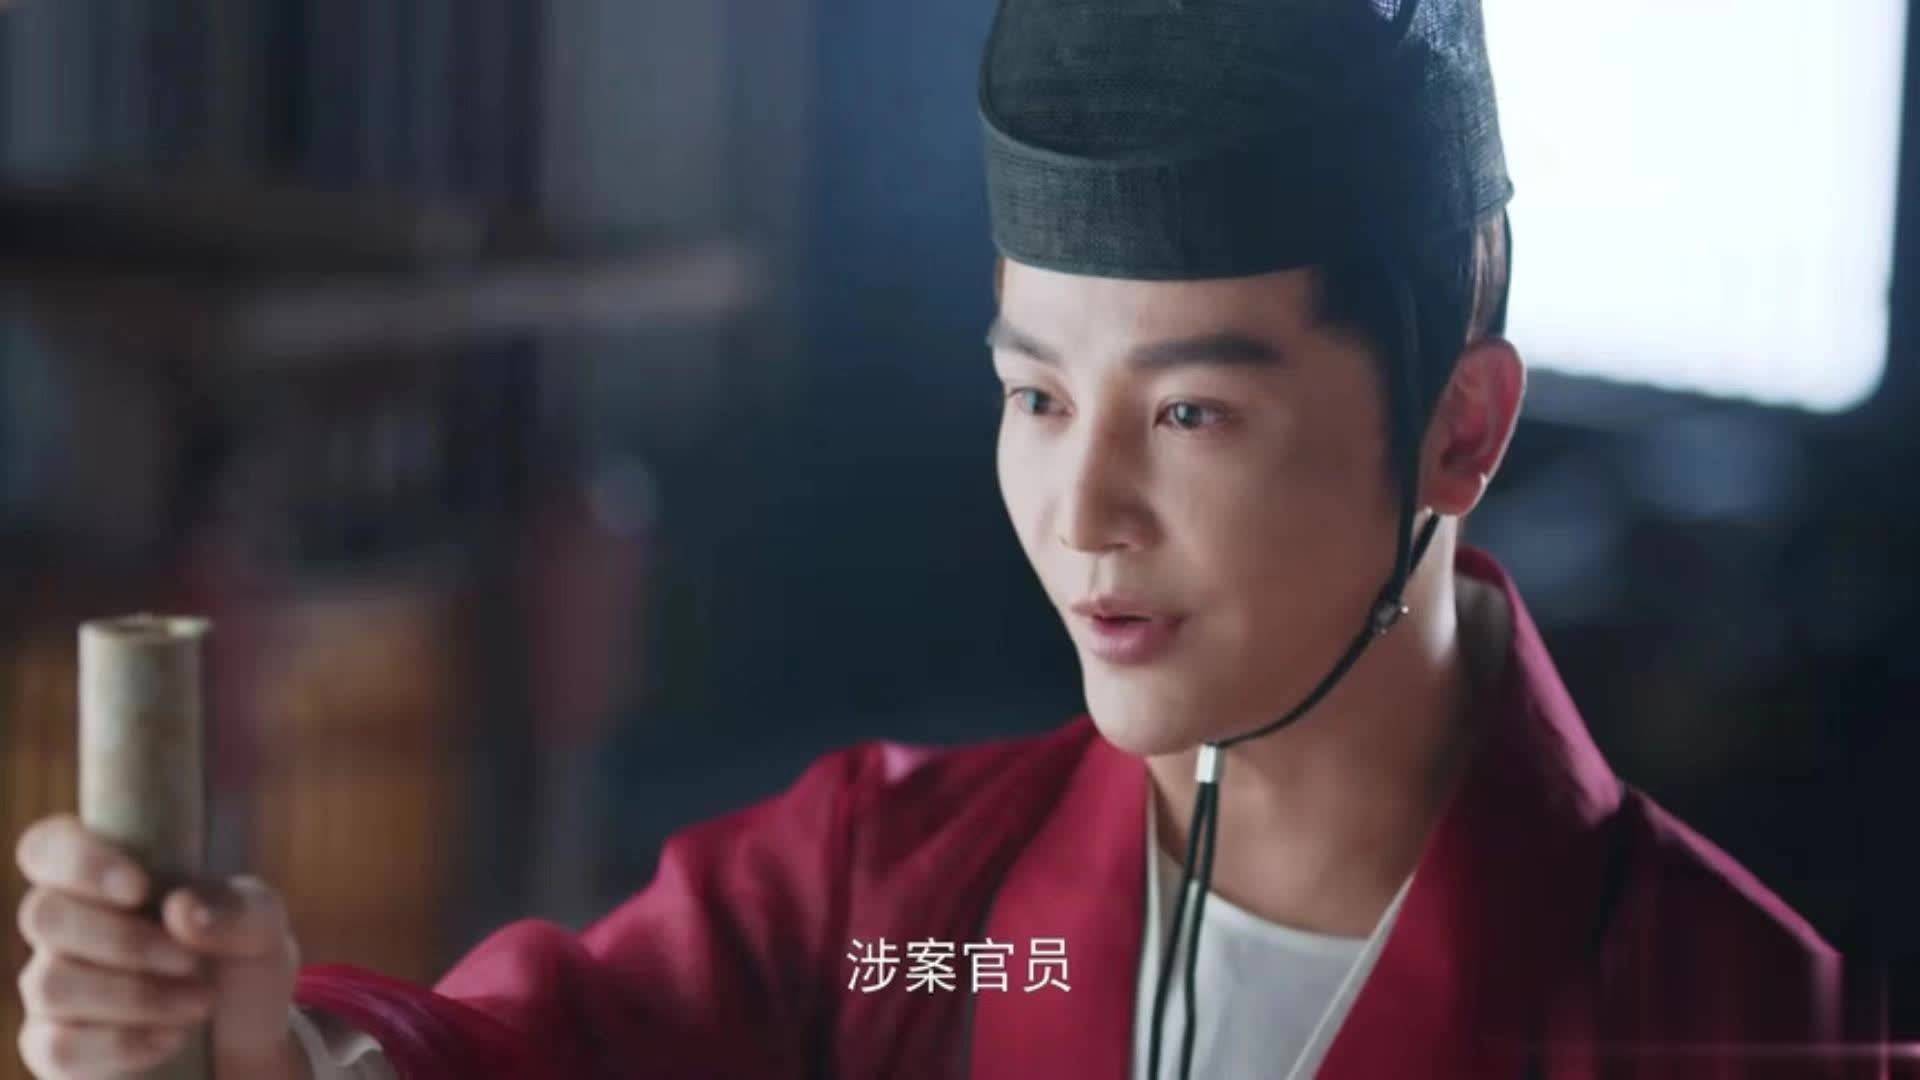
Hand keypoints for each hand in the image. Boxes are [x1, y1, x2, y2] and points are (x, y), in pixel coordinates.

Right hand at [14, 815, 308, 1078]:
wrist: (245, 1035)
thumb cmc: (239, 959)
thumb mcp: (262, 923)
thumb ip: (237, 907)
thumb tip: (180, 908)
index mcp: (107, 877)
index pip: (47, 847)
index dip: (79, 861)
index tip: (139, 887)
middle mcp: (67, 927)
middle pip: (43, 915)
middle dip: (126, 942)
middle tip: (190, 962)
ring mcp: (54, 986)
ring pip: (51, 984)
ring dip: (136, 996)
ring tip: (198, 1002)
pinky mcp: (56, 1046)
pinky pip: (58, 1046)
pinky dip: (123, 1044)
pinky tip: (170, 1038)